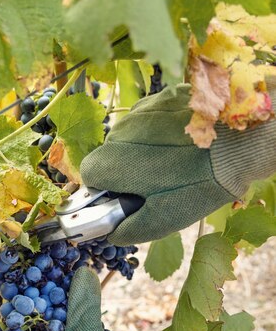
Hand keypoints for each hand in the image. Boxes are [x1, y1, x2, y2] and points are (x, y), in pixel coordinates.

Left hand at [12, 267, 177, 330]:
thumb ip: (82, 302)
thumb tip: (83, 272)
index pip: (20, 325)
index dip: (31, 299)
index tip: (41, 277)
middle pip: (39, 328)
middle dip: (53, 305)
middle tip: (62, 281)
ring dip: (69, 315)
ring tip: (78, 292)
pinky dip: (81, 329)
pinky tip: (91, 315)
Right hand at [81, 82, 275, 245]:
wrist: (241, 142)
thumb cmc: (197, 184)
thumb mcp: (163, 219)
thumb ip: (129, 229)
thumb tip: (111, 233)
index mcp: (112, 160)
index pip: (89, 175)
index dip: (105, 190)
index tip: (127, 197)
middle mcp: (119, 131)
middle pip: (109, 154)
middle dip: (125, 170)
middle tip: (156, 183)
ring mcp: (141, 110)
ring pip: (129, 136)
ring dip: (142, 150)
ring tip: (175, 161)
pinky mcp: (163, 97)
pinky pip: (150, 119)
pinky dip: (159, 132)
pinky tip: (183, 141)